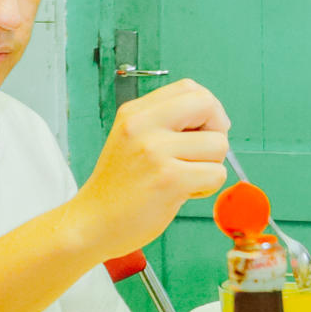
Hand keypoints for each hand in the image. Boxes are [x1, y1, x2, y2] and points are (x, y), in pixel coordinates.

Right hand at [73, 79, 231, 258]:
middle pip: (208, 105)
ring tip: (183, 179)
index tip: (200, 133)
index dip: (207, 110)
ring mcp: (155, 151)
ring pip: (219, 145)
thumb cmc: (121, 187)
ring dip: (211, 166)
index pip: (190, 88)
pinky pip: (216, 174)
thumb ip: (166, 122)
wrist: (91, 224)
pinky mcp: (168, 179)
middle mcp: (142, 125)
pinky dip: (207, 188)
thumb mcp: (133, 139)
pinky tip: (182, 194)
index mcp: (134, 112)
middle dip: (217, 130)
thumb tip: (217, 118)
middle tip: (200, 155)